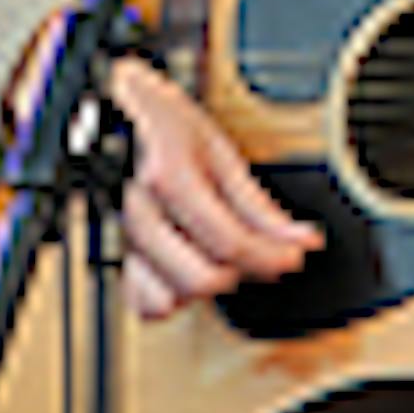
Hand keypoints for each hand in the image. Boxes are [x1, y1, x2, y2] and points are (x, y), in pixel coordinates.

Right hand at [7, 18, 324, 319]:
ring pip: (170, 297)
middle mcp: (139, 210)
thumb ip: (260, 206)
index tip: (293, 255)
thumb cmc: (163, 123)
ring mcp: (122, 233)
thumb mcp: (222, 152)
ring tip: (224, 256)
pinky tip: (190, 270)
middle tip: (260, 253)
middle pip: (201, 278)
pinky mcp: (114, 251)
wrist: (110, 111)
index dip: (270, 257)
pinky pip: (137, 301)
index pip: (228, 242)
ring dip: (209, 284)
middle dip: (243, 271)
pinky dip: (170, 298)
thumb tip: (303, 241)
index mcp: (171, 175)